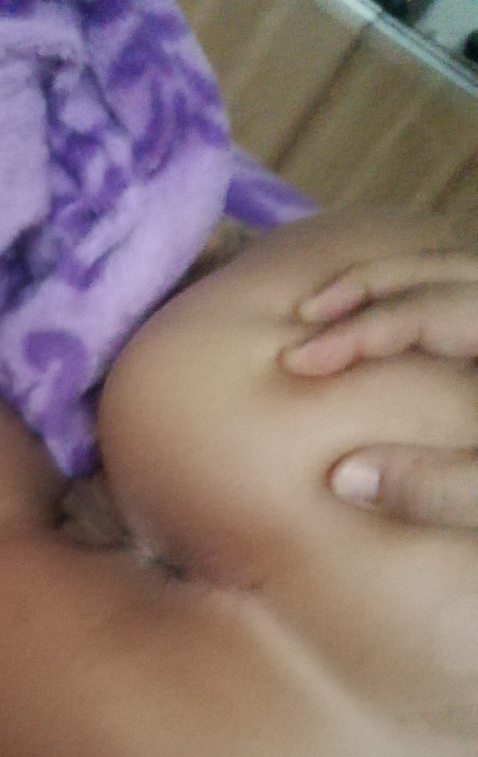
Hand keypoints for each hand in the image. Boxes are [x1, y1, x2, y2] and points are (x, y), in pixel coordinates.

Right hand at [281, 251, 477, 529]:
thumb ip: (436, 488)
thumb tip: (343, 476)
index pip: (426, 312)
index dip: (356, 333)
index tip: (297, 363)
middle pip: (440, 269)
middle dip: (365, 287)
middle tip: (304, 316)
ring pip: (458, 267)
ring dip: (392, 281)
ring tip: (333, 306)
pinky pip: (469, 288)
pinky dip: (422, 291)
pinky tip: (386, 315)